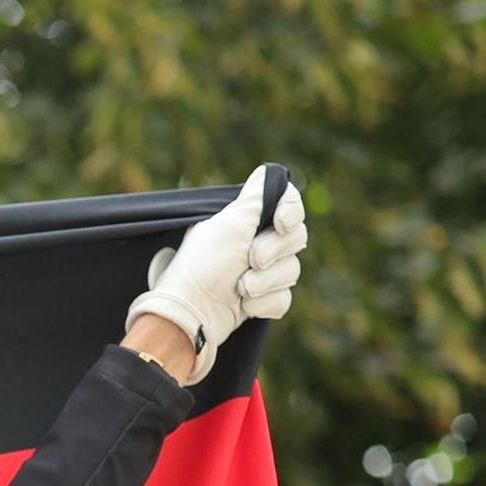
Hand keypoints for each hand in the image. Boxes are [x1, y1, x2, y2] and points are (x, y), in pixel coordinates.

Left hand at [124, 165, 307, 382]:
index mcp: (248, 221)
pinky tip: (244, 306)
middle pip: (296, 238)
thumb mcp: (228, 224)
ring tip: (240, 288)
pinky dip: (265, 304)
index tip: (280, 223)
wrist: (190, 313)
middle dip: (273, 251)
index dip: (291, 212)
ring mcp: (261, 273)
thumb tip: (268, 172)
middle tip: (251, 259)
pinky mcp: (262, 301)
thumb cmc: (203, 265)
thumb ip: (255, 197)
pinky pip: (283, 299)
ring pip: (292, 271)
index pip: (289, 204)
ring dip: (265, 281)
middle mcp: (257, 243)